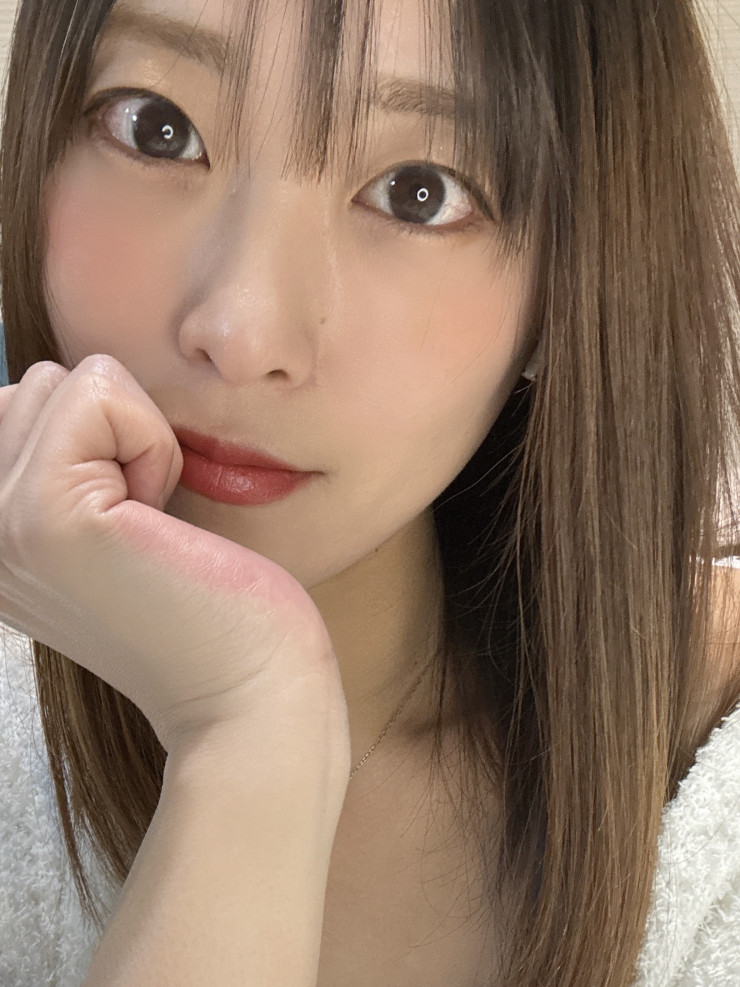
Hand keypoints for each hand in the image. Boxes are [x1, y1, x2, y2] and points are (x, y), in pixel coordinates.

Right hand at [0, 356, 348, 761]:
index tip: (127, 524)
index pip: (18, 405)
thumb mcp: (106, 522)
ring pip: (68, 382)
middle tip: (144, 524)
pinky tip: (160, 521)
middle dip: (113, 433)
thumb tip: (59, 389)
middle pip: (39, 384)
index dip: (97, 443)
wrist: (244, 691)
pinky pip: (98, 393)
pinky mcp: (47, 516)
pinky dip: (151, 442)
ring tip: (150, 525)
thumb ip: (61, 464)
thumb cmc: (203, 601)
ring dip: (134, 437)